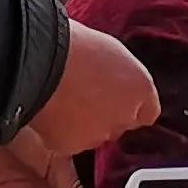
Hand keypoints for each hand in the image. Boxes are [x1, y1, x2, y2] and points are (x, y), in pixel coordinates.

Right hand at [30, 21, 158, 159]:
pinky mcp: (70, 146)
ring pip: (93, 135)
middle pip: (120, 124)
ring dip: (82, 123)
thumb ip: (119, 72)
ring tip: (62, 99)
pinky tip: (49, 111)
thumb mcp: (109, 49)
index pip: (147, 111)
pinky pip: (67, 141)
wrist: (39, 59)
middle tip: (83, 94)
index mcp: (141, 88)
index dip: (129, 104)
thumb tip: (112, 78)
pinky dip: (59, 131)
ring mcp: (98, 135)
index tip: (115, 95)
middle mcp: (125, 116)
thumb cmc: (73, 42)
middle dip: (105, 114)